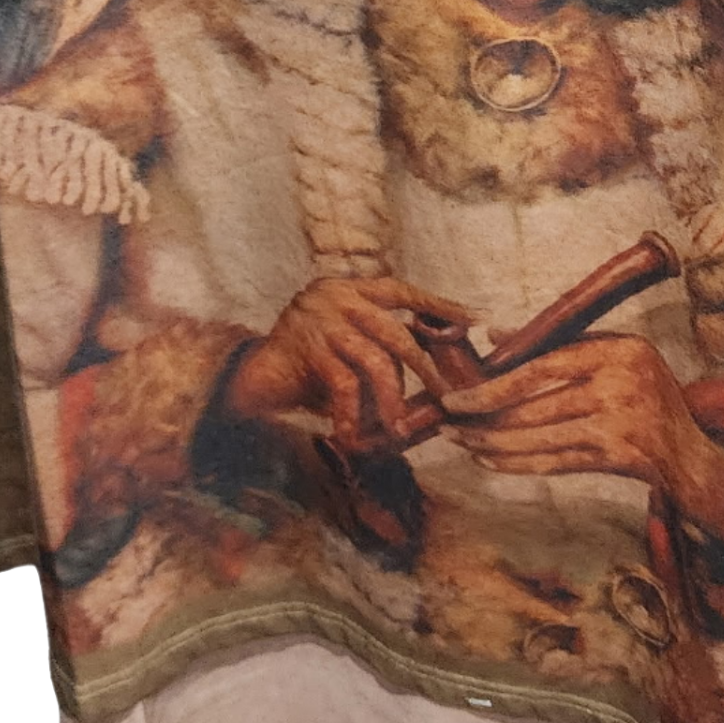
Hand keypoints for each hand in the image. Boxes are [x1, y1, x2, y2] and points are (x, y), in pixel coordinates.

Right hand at [223, 277, 471, 449]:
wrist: (253, 378)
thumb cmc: (305, 365)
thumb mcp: (344, 342)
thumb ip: (377, 340)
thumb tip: (434, 357)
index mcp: (346, 287)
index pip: (399, 290)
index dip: (435, 304)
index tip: (470, 318)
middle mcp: (334, 296)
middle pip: (395, 330)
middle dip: (425, 366)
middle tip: (446, 394)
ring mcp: (320, 320)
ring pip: (375, 360)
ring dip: (391, 399)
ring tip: (399, 427)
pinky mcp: (307, 348)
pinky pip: (345, 385)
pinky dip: (354, 413)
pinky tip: (354, 435)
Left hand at [439, 337, 723, 548]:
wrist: (690, 452)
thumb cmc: (644, 392)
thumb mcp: (614, 354)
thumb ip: (558, 345)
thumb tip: (493, 337)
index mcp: (617, 349)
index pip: (540, 366)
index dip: (492, 385)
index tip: (456, 396)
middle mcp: (622, 384)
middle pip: (534, 406)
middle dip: (483, 418)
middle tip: (449, 422)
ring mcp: (622, 424)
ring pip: (538, 438)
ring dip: (491, 443)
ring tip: (461, 440)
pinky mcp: (618, 459)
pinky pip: (552, 463)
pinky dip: (515, 463)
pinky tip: (488, 459)